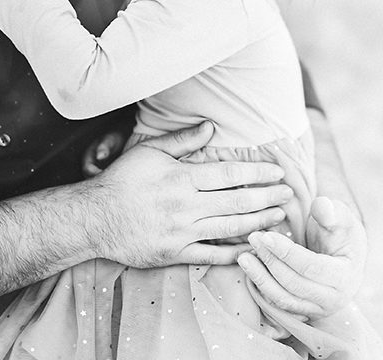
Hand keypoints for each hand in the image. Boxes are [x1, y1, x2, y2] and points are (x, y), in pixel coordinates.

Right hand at [89, 122, 293, 267]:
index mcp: (181, 179)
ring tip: (279, 217)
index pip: (229, 174)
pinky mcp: (175, 254)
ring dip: (259, 222)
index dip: (257, 173)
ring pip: (230, 228)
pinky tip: (253, 248)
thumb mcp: (150, 152)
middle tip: (288, 194)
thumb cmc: (122, 181)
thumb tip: (211, 127)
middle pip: (237, 201)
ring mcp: (181, 233)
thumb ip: (183, 140)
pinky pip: (211, 255)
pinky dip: (234, 253)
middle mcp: (185, 206)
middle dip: (267, 197)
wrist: (93, 220)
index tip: (277, 172)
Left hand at [237, 197, 366, 319]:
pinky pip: (278, 304)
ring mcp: (317, 309)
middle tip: (253, 238)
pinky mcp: (303, 312)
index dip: (286, 252)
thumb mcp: (342, 217)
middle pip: (293, 284)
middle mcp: (332, 299)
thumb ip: (331, 211)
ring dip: (261, 277)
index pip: (310, 267)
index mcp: (345, 276)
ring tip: (244, 256)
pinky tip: (251, 269)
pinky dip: (263, 287)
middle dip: (270, 261)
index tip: (266, 236)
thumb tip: (322, 207)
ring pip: (283, 298)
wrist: (346, 257)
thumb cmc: (342, 233)